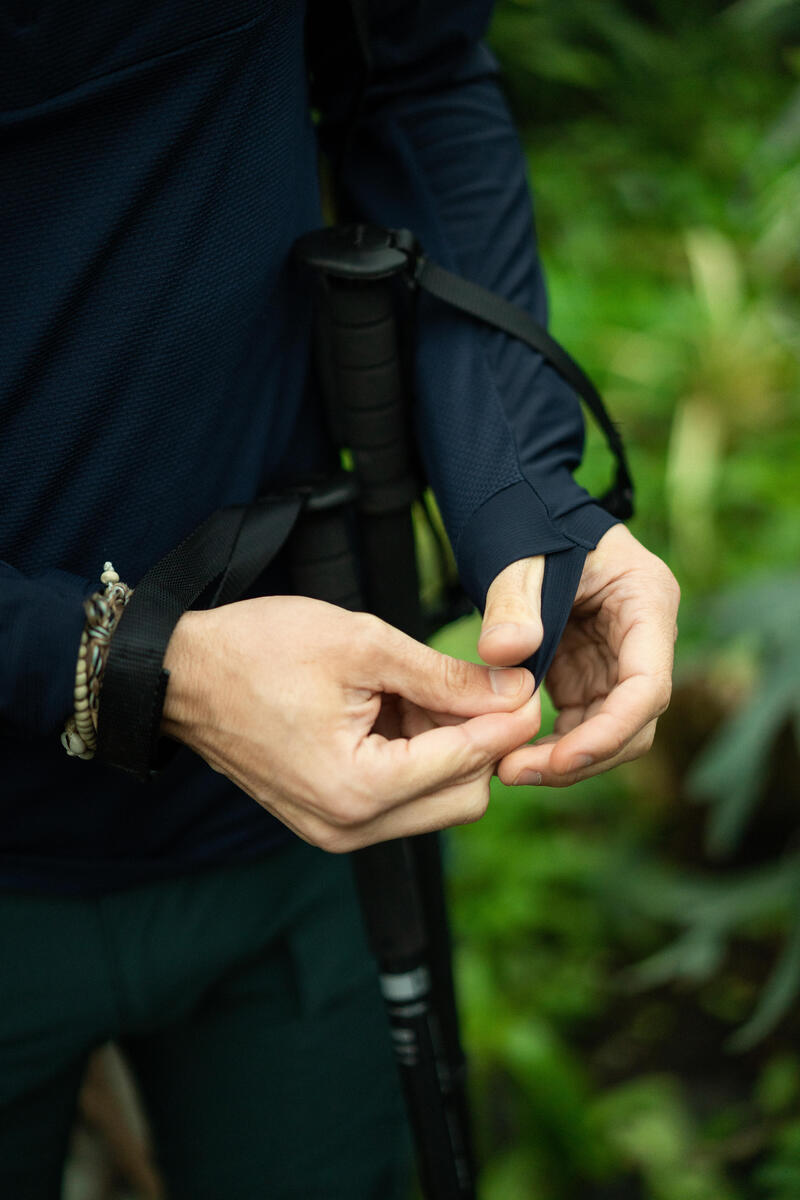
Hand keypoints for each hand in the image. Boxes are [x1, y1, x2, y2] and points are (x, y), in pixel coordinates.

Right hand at [162, 596, 540, 849]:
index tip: (528, 682)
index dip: (508, 719)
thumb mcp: (363, 646)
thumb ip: (445, 677)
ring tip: (415, 692)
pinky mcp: (330, 822)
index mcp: (358, 788)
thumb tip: (514, 692)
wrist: (182, 676)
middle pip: (465, 799)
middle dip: (478, 741)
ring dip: (447, 751)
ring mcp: (336, 832)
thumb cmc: (259, 650)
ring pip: (438, 804)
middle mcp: (349, 828)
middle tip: (463, 682)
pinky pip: (402, 802)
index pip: (469, 763)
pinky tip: (394, 712)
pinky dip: (416, 760)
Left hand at [477, 524, 679, 786]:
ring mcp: (617, 662)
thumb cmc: (533, 528)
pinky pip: (579, 724)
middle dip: (582, 756)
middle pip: (633, 721)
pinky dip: (550, 745)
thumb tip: (504, 652)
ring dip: (564, 759)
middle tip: (516, 772)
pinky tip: (509, 755)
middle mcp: (644, 640)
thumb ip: (512, 602)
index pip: (648, 686)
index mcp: (647, 602)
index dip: (610, 731)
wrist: (527, 518)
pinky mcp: (588, 676)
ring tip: (506, 770)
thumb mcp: (521, 557)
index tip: (561, 759)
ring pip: (608, 732)